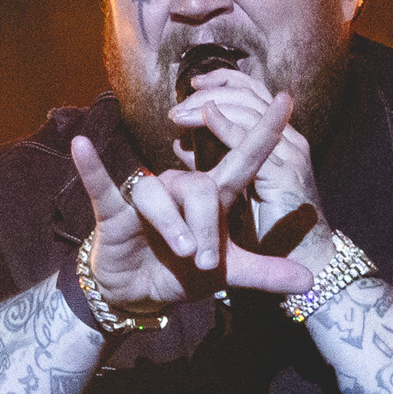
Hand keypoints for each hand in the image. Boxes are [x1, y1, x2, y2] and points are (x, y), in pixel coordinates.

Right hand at [70, 94, 311, 314]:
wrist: (138, 293)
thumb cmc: (184, 271)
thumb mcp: (228, 274)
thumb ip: (266, 273)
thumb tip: (310, 281)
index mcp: (213, 197)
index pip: (242, 159)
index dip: (263, 131)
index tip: (286, 100)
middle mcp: (181, 188)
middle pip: (201, 190)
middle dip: (208, 229)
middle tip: (207, 263)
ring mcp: (146, 195)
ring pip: (161, 196)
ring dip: (172, 227)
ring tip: (182, 253)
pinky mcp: (113, 208)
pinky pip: (102, 183)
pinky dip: (92, 166)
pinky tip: (82, 144)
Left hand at [168, 69, 336, 274]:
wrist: (305, 265)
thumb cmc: (268, 231)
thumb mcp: (233, 189)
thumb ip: (212, 164)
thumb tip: (181, 144)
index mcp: (279, 143)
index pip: (254, 95)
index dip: (225, 82)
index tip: (194, 82)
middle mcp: (288, 142)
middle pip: (250, 94)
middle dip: (214, 89)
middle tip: (183, 96)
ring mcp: (289, 156)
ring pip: (250, 110)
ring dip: (213, 105)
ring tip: (182, 113)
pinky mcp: (285, 176)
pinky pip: (253, 143)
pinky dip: (228, 126)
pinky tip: (207, 118)